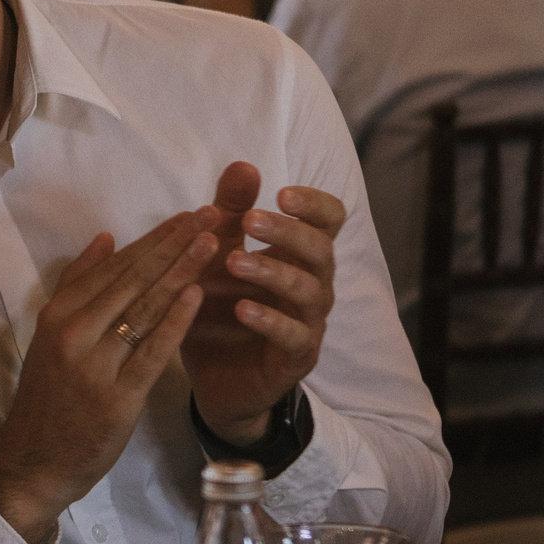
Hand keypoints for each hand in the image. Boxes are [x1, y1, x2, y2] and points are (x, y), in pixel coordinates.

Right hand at [0, 211, 216, 543]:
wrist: (34, 460)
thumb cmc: (49, 398)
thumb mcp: (50, 336)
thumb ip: (76, 286)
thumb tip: (106, 238)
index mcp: (57, 315)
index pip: (113, 266)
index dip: (154, 238)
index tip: (188, 214)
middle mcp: (73, 333)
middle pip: (131, 280)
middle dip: (174, 245)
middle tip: (211, 214)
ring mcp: (94, 365)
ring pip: (144, 309)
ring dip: (180, 272)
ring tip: (213, 243)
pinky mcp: (116, 396)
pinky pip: (150, 351)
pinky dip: (174, 322)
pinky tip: (197, 296)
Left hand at [180, 162, 343, 442]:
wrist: (214, 379)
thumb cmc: (220, 309)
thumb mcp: (217, 257)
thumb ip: (231, 214)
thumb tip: (243, 164)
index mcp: (298, 255)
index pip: (329, 220)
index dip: (314, 204)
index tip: (282, 193)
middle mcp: (312, 285)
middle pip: (321, 250)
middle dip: (287, 232)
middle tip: (250, 220)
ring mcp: (309, 323)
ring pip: (310, 291)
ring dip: (273, 272)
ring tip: (234, 262)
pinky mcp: (296, 359)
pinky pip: (295, 337)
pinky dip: (270, 321)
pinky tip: (242, 309)